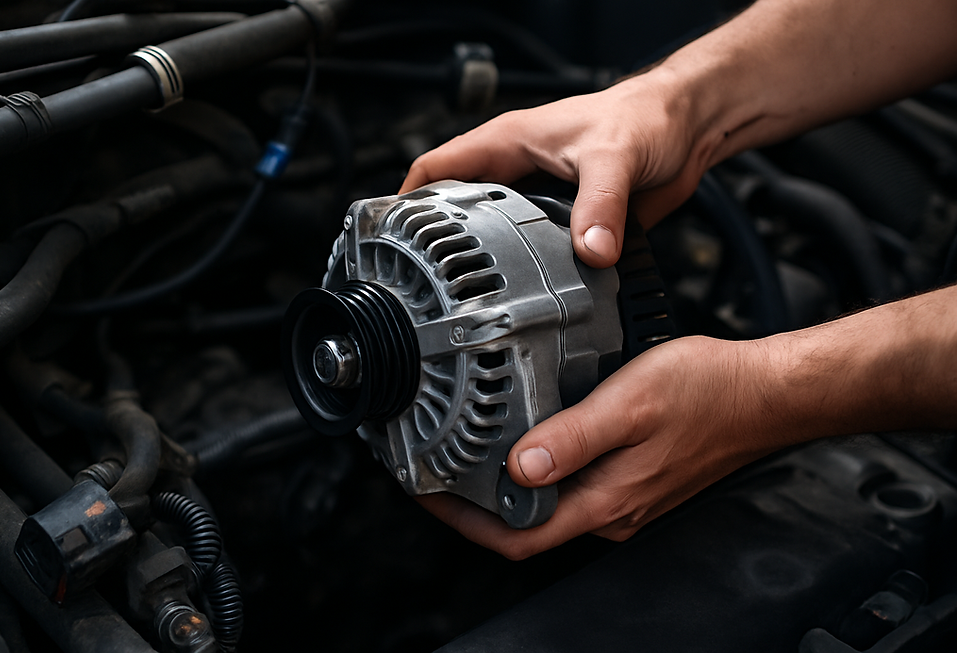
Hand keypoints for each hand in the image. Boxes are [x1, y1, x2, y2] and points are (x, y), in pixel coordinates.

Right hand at [398, 71, 707, 267]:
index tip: (387, 237)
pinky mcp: (567, 222)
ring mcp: (540, 197)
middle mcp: (518, 170)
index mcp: (509, 143)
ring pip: (495, 234)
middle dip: (438, 243)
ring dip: (483, 262)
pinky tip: (525, 296)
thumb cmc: (648, 117)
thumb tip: (588, 251)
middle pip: (458, 209)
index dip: (406, 202)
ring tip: (466, 297)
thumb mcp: (616, 158)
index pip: (437, 169)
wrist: (690, 127)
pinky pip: (534, 251)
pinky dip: (526, 273)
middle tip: (424, 280)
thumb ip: (600, 207)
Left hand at [418, 335, 791, 558]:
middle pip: (526, 525)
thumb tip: (520, 468)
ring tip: (471, 450)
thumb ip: (572, 439)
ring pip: (548, 504)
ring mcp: (626, 498)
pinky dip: (540, 470)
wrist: (761, 393)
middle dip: (475, 503)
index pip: (517, 536)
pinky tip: (530, 438)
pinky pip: (573, 485)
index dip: (463, 520)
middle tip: (438, 467)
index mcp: (606, 501)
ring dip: (506, 485)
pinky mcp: (635, 479)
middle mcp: (613, 510)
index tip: (428, 491)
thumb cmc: (707, 392)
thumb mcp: (629, 404)